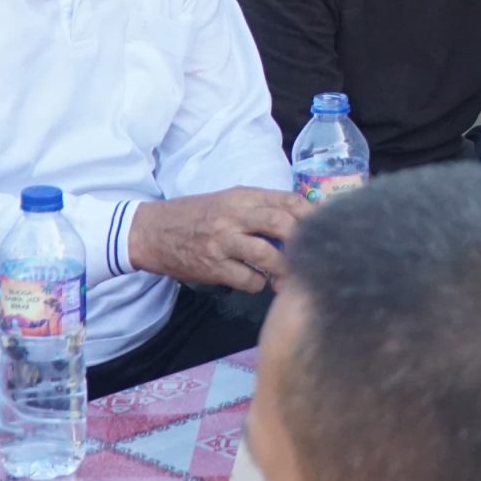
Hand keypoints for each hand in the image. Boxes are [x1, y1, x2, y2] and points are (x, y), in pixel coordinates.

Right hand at [127, 188, 311, 290]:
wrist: (152, 231)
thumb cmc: (195, 216)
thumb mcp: (228, 201)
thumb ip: (260, 207)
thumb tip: (299, 219)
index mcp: (242, 196)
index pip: (288, 200)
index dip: (313, 214)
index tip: (327, 227)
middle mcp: (234, 215)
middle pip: (283, 224)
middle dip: (304, 242)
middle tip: (314, 255)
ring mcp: (223, 241)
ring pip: (268, 256)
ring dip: (284, 270)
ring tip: (287, 277)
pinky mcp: (213, 266)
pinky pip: (249, 279)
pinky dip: (259, 284)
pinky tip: (257, 281)